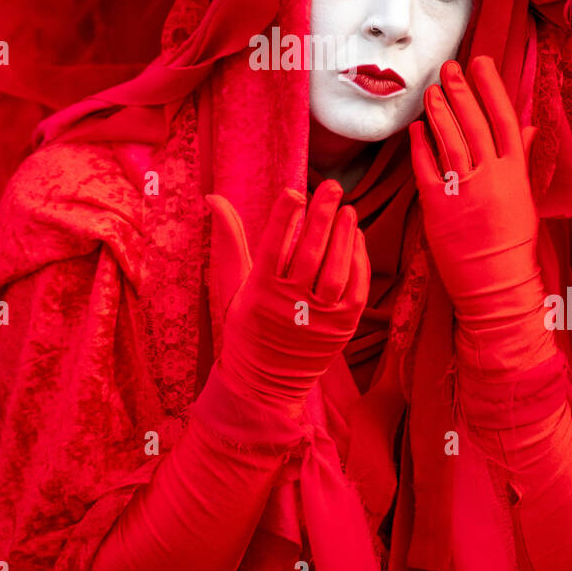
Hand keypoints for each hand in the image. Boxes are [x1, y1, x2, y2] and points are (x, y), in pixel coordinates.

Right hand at [206, 181, 369, 416]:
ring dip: (343, 236)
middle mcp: (289, 305)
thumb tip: (213, 198)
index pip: (273, 247)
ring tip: (347, 209)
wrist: (264, 385)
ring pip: (335, 270)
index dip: (284, 218)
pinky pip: (356, 289)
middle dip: (321, 216)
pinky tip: (355, 237)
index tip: (295, 192)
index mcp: (259, 292)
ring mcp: (319, 318)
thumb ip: (230, 239)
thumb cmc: (245, 326)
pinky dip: (358, 261)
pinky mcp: (342, 328)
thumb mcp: (231, 285)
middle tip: (332, 186)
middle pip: (309, 253)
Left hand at [409, 56, 544, 337]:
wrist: (496, 284)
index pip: (505, 119)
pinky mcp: (439, 207)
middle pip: (475, 124)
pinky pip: (427, 169)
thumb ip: (521, 159)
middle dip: (461, 91)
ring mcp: (464, 191)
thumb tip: (527, 127)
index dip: (492, 88)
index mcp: (515, 173)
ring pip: (451, 141)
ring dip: (439, 112)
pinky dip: (420, 147)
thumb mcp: (524, 197)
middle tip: (449, 66)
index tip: (481, 63)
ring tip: (431, 89)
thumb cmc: (512, 243)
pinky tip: (415, 129)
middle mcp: (491, 177)